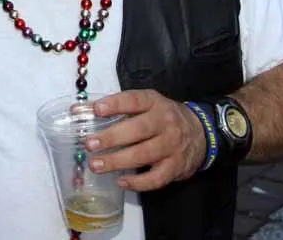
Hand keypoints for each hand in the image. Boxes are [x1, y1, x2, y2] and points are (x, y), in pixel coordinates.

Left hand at [86, 90, 205, 191]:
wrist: (201, 133)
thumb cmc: (163, 117)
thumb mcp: (147, 104)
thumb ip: (119, 107)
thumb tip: (81, 111)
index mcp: (154, 103)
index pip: (134, 100)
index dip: (114, 104)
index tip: (96, 110)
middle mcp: (165, 123)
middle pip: (137, 130)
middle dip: (111, 137)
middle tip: (89, 144)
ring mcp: (172, 146)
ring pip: (143, 155)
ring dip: (117, 161)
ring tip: (96, 165)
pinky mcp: (176, 167)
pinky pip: (156, 178)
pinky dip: (137, 182)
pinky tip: (121, 182)